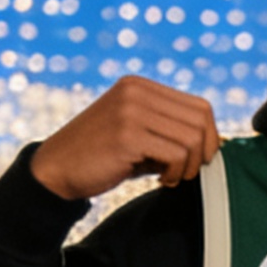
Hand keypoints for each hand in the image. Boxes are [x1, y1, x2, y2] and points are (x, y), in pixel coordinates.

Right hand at [28, 77, 221, 199]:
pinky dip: (176, 173)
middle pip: (201, 119)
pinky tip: (161, 180)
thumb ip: (167, 130)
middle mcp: (136, 91)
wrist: (55, 170)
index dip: (208, 137)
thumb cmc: (100, 157)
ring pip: (191, 138)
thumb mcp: (136, 133)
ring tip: (170, 177)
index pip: (199, 106)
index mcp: (140, 86)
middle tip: (186, 172)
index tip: (197, 159)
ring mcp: (131, 110)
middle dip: (203, 152)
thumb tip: (211, 142)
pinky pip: (176, 153)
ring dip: (188, 166)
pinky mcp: (127, 134)